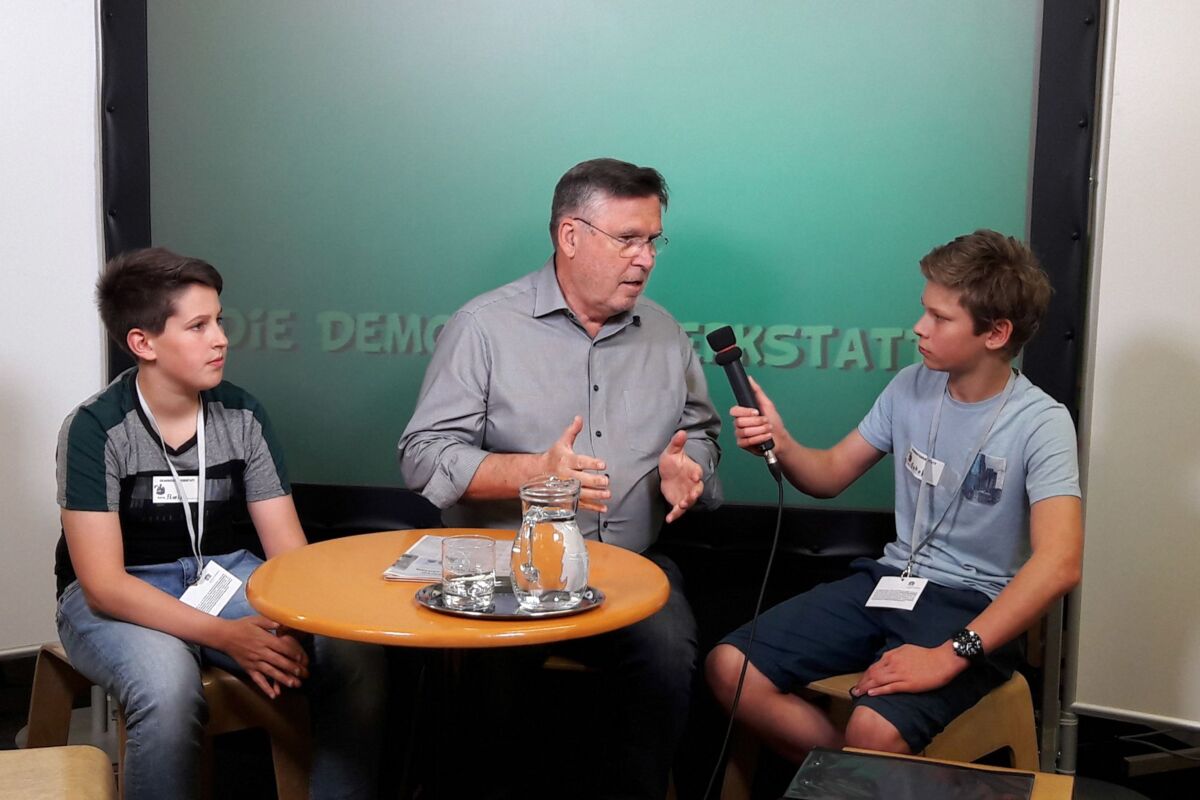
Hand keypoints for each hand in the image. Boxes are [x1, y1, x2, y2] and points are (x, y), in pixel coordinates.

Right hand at [220, 615, 309, 697]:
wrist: (224, 636)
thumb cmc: (242, 626)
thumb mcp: (257, 619)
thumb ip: (270, 622)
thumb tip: (282, 623)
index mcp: (264, 639)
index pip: (282, 648)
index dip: (294, 653)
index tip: (303, 658)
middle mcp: (260, 652)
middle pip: (279, 661)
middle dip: (293, 668)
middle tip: (304, 674)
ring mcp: (254, 662)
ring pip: (271, 672)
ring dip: (283, 679)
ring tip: (294, 684)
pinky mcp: (249, 669)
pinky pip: (258, 680)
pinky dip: (265, 688)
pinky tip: (274, 695)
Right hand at [543, 416, 609, 512]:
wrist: (537, 473)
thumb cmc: (553, 457)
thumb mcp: (561, 442)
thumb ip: (572, 431)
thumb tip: (579, 418)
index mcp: (566, 461)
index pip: (580, 461)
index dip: (592, 463)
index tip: (602, 464)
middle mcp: (566, 475)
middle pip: (581, 479)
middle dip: (594, 481)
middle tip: (606, 481)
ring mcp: (566, 488)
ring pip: (582, 493)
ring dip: (595, 495)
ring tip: (607, 494)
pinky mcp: (568, 497)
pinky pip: (580, 504)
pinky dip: (592, 507)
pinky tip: (602, 507)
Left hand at [659, 430, 703, 522]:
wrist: (666, 473)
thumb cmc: (672, 461)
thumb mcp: (671, 451)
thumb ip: (677, 443)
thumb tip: (681, 432)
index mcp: (692, 470)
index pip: (697, 471)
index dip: (697, 474)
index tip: (695, 476)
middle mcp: (692, 484)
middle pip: (697, 490)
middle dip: (695, 493)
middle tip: (692, 496)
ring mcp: (686, 494)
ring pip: (689, 501)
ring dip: (686, 504)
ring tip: (681, 506)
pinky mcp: (678, 502)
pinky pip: (678, 510)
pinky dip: (675, 515)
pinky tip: (669, 519)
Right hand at [731, 376, 789, 456]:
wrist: (781, 438)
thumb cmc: (774, 422)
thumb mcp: (767, 404)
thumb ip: (757, 391)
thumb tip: (750, 379)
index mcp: (743, 414)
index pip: (734, 410)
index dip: (746, 412)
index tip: (757, 412)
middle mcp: (740, 424)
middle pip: (740, 422)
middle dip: (757, 422)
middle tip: (766, 422)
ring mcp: (740, 434)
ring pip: (744, 431)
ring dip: (760, 430)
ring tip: (767, 430)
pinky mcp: (742, 444)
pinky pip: (746, 441)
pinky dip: (759, 438)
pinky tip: (765, 437)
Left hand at [851, 643, 965, 697]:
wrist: (942, 660)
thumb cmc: (927, 655)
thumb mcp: (907, 649)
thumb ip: (895, 655)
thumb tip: (887, 660)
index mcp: (892, 655)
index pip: (874, 666)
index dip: (865, 675)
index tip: (861, 681)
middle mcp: (893, 663)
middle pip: (872, 674)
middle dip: (862, 683)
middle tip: (855, 691)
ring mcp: (899, 674)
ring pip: (877, 681)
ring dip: (866, 688)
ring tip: (858, 694)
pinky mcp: (907, 684)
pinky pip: (889, 688)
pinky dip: (878, 691)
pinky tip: (871, 694)